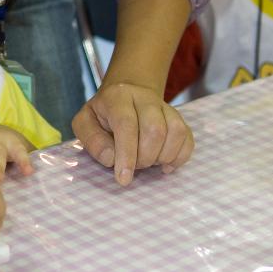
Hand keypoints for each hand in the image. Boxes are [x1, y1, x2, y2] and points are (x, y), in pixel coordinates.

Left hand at [72, 82, 194, 185]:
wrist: (126, 93)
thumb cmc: (102, 115)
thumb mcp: (85, 123)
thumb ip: (92, 140)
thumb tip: (111, 158)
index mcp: (118, 97)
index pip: (126, 124)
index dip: (126, 153)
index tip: (123, 179)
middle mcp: (144, 98)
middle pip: (155, 129)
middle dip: (145, 157)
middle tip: (135, 166)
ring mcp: (165, 106)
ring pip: (175, 132)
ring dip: (163, 157)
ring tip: (149, 163)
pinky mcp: (179, 117)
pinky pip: (187, 138)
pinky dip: (179, 157)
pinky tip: (165, 164)